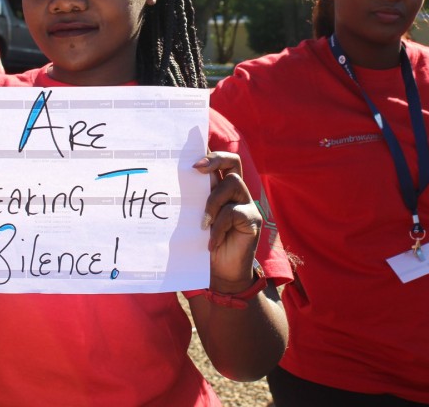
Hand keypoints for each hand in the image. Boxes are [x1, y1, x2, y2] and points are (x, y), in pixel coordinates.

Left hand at [193, 152, 261, 291]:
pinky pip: (234, 212)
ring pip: (232, 183)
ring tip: (202, 224)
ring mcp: (246, 204)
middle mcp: (236, 192)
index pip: (219, 162)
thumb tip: (176, 179)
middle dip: (215, 159)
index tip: (190, 154)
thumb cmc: (204, 245)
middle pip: (233, 161)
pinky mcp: (253, 220)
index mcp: (220, 188)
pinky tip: (211, 242)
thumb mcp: (195, 219)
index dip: (208, 152)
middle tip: (196, 168)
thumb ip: (193, 200)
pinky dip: (219, 227)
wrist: (221, 275)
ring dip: (212, 202)